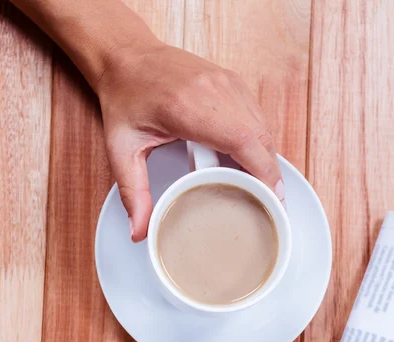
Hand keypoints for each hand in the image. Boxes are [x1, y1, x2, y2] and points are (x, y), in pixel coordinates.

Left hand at [97, 43, 283, 241]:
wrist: (126, 56)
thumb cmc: (125, 97)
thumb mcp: (121, 149)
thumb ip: (133, 193)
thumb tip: (140, 231)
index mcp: (189, 107)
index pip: (243, 141)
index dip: (263, 172)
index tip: (272, 199)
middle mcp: (215, 90)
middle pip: (261, 137)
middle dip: (270, 174)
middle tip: (270, 205)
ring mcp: (227, 82)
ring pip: (263, 127)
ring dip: (266, 159)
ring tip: (262, 189)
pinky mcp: (231, 82)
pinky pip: (256, 117)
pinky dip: (259, 143)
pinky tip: (250, 163)